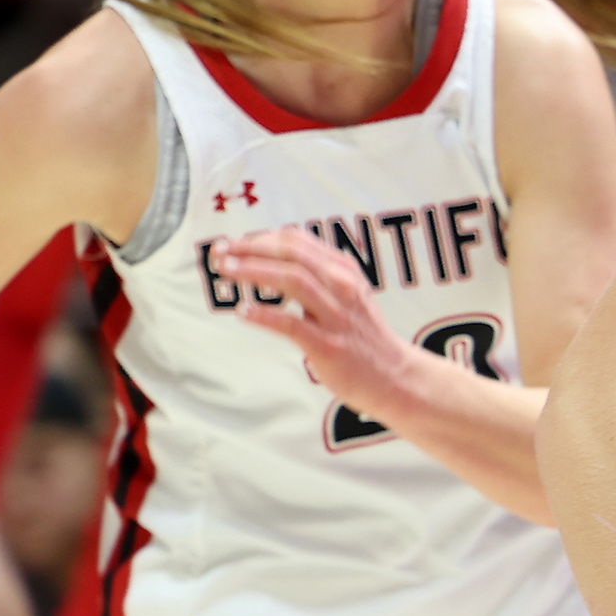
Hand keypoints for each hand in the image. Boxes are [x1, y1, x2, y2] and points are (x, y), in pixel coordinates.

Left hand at [213, 228, 422, 419]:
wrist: (395, 377)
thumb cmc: (364, 339)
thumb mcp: (348, 295)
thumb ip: (317, 276)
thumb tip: (273, 263)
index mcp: (344, 270)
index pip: (296, 241)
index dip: (260, 238)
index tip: (234, 244)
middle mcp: (342, 287)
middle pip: (291, 253)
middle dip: (250, 249)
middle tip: (221, 253)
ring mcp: (337, 315)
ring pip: (291, 279)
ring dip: (253, 272)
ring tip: (226, 272)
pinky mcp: (329, 345)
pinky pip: (291, 324)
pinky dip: (264, 315)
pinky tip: (243, 312)